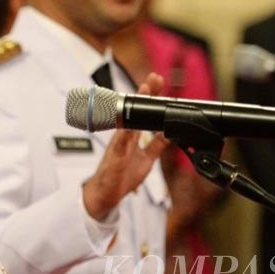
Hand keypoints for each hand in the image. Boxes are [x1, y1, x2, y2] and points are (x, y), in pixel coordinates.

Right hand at [83, 73, 171, 219]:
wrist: (106, 195)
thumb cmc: (122, 176)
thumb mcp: (146, 159)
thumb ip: (156, 145)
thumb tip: (169, 133)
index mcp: (132, 136)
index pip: (143, 113)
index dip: (151, 98)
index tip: (159, 82)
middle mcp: (124, 137)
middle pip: (134, 111)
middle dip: (144, 94)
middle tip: (154, 78)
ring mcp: (118, 145)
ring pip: (127, 121)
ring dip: (134, 107)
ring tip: (143, 92)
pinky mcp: (115, 157)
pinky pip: (119, 143)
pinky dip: (125, 134)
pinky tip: (130, 125)